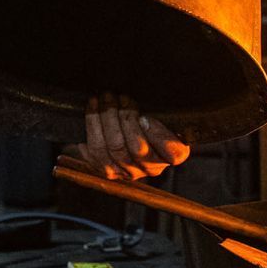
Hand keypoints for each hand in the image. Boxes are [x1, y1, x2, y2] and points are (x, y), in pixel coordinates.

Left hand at [74, 93, 189, 180]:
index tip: (144, 116)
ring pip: (114, 147)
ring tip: (103, 98)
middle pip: (137, 148)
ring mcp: (129, 171)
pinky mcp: (107, 170)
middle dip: (124, 117)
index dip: (157, 135)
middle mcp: (152, 168)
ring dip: (105, 118)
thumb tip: (153, 101)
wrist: (129, 135)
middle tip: (117, 96)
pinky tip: (92, 108)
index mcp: (174, 154)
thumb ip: (164, 111)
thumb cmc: (151, 118)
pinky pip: (94, 151)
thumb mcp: (165, 113)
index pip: (172, 153)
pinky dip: (92, 126)